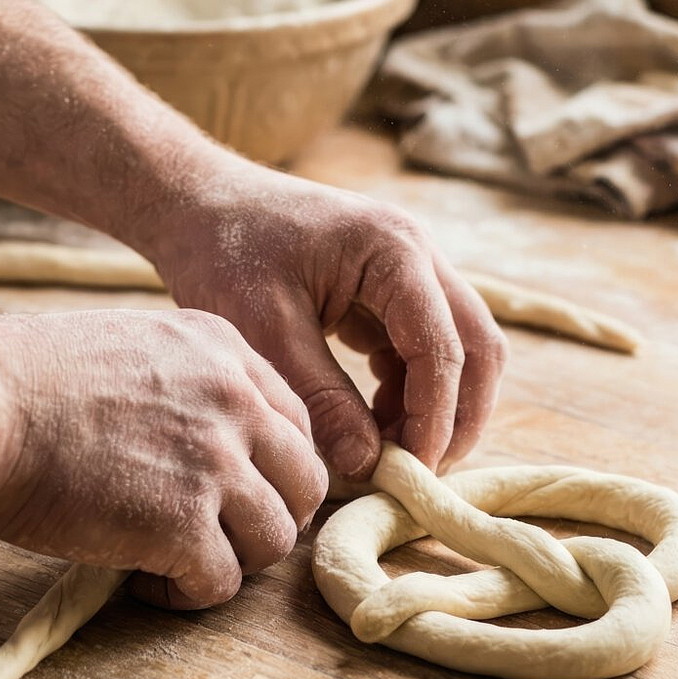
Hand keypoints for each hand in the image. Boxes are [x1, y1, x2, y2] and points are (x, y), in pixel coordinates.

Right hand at [0, 308, 327, 608]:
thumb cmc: (22, 378)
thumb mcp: (129, 344)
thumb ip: (181, 382)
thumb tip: (193, 434)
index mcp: (222, 351)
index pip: (292, 422)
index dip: (269, 468)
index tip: (232, 493)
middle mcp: (234, 402)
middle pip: (304, 482)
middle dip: (269, 516)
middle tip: (220, 536)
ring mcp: (214, 465)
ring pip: (276, 539)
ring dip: (233, 560)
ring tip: (176, 562)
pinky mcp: (182, 525)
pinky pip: (222, 582)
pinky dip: (187, 594)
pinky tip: (143, 580)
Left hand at [139, 165, 507, 479]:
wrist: (199, 204)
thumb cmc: (225, 253)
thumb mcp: (266, 332)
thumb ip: (321, 399)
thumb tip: (366, 466)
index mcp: (394, 251)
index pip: (443, 348)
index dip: (434, 419)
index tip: (408, 472)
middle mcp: (418, 253)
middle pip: (478, 346)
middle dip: (458, 416)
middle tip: (419, 473)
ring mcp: (410, 269)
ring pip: (459, 349)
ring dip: (436, 405)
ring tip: (387, 452)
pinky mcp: (391, 289)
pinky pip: (423, 347)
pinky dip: (409, 391)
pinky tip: (370, 423)